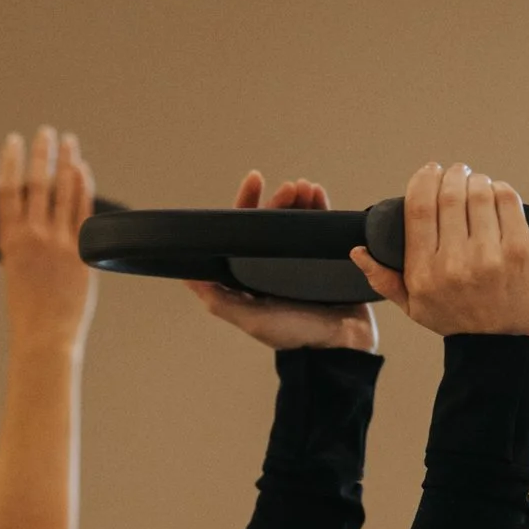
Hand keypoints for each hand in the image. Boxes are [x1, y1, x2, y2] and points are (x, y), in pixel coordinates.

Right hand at [0, 125, 97, 353]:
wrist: (45, 337)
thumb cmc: (26, 311)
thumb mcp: (14, 270)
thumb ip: (20, 242)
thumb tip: (30, 218)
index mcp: (9, 241)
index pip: (7, 190)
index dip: (11, 162)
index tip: (14, 142)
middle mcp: (32, 236)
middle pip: (37, 183)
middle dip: (41, 153)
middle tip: (44, 131)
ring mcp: (59, 242)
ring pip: (62, 190)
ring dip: (65, 161)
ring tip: (67, 140)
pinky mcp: (81, 251)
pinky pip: (83, 210)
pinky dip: (82, 186)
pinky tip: (83, 169)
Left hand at [187, 175, 380, 352]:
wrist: (342, 347)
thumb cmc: (294, 335)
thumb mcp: (250, 318)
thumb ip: (218, 298)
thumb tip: (187, 273)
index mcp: (253, 276)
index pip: (244, 233)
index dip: (246, 205)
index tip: (254, 180)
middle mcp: (274, 266)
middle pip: (274, 222)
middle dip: (280, 201)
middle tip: (290, 187)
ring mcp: (301, 262)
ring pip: (298, 221)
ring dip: (301, 201)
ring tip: (307, 188)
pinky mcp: (326, 260)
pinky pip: (321, 228)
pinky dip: (321, 209)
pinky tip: (319, 194)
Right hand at [353, 162, 528, 343]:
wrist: (505, 348)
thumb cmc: (460, 323)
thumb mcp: (415, 308)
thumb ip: (384, 279)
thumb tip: (358, 252)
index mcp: (423, 273)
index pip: (417, 209)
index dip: (423, 180)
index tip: (429, 171)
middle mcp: (454, 264)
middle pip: (449, 196)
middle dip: (452, 175)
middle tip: (456, 172)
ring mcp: (490, 257)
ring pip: (479, 194)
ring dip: (476, 180)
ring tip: (476, 183)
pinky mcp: (520, 252)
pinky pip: (508, 203)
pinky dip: (501, 190)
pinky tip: (496, 194)